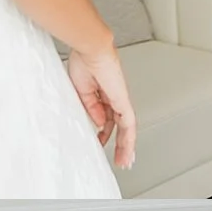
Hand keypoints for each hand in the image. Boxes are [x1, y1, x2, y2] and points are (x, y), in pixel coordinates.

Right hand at [65, 46, 136, 170]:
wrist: (90, 49)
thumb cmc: (84, 61)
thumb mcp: (82, 92)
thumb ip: (92, 108)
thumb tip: (101, 123)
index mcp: (103, 94)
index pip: (108, 118)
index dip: (105, 132)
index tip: (100, 142)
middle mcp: (114, 97)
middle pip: (121, 126)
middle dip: (121, 144)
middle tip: (120, 159)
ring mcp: (120, 99)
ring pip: (127, 128)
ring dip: (126, 146)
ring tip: (125, 161)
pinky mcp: (123, 101)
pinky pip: (129, 124)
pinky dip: (129, 138)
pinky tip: (126, 149)